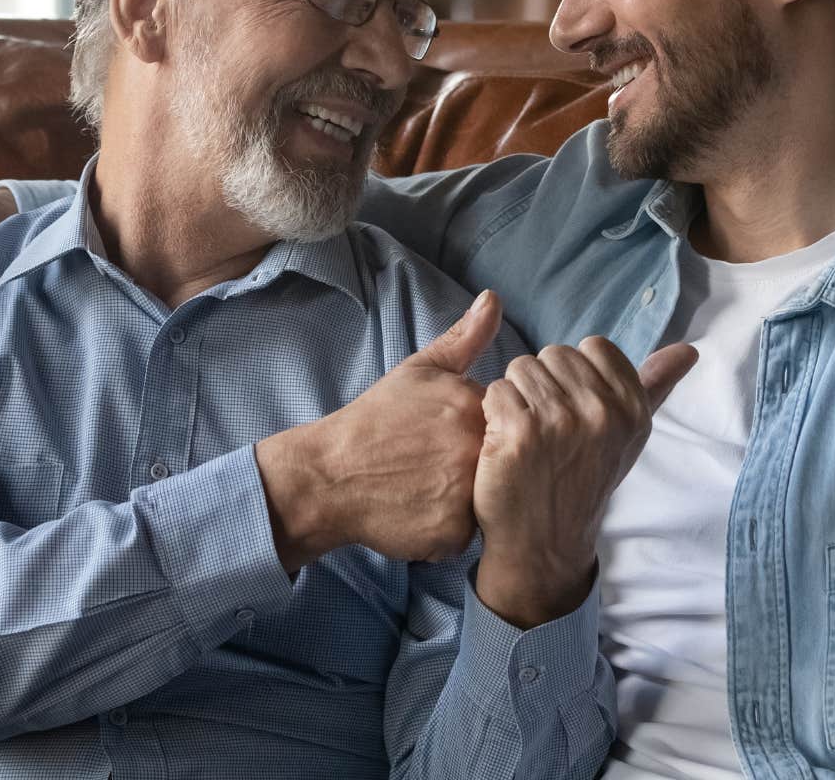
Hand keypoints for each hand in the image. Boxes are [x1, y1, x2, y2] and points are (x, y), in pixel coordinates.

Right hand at [257, 290, 503, 569]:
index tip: (444, 438)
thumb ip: (464, 339)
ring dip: (464, 500)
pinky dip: (446, 529)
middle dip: (474, 469)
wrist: (328, 476)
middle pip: (500, 465)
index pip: (506, 425)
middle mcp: (476, 451)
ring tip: (425, 487)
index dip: (478, 435)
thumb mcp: (419, 370)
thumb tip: (493, 299)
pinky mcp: (453, 534)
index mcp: (474, 407)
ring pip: (488, 502)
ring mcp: (466, 496)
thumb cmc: (375, 421)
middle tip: (433, 467)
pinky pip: (467, 536)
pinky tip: (418, 511)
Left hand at [472, 337, 697, 626]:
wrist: (545, 543)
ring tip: (527, 436)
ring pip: (521, 368)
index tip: (575, 410)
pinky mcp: (519, 433)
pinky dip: (493, 414)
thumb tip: (690, 349)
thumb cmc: (585, 480)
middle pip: (554, 354)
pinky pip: (496, 391)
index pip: (594, 347)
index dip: (576, 374)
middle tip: (549, 430)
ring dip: (516, 398)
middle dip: (544, 384)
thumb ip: (657, 386)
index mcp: (633, 408)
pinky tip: (505, 444)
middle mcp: (603, 412)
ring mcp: (560, 421)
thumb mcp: (630, 435)